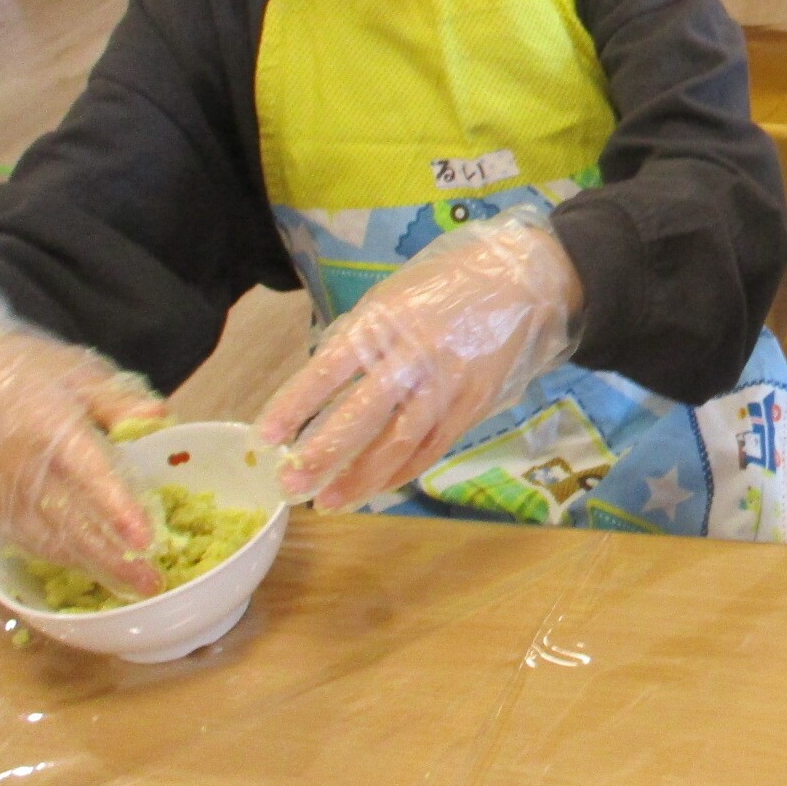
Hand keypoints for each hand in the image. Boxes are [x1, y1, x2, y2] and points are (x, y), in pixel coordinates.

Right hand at [0, 291, 168, 595]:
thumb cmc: (21, 371)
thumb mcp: (75, 371)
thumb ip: (118, 401)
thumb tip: (160, 420)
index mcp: (47, 427)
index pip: (88, 475)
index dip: (117, 510)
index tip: (144, 540)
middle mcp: (17, 467)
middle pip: (69, 521)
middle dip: (111, 557)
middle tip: (150, 583)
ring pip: (45, 539)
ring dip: (87, 564)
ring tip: (128, 583)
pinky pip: (22, 539)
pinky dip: (57, 555)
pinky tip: (86, 565)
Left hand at [256, 210, 581, 511]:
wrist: (520, 282)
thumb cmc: (444, 286)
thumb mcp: (391, 297)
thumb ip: (358, 339)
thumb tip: (318, 387)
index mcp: (385, 321)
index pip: (330, 368)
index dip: (296, 404)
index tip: (265, 436)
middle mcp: (416, 354)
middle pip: (364, 414)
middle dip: (324, 453)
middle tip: (291, 484)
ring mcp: (449, 383)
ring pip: (401, 441)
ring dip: (363, 477)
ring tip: (330, 503)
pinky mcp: (474, 403)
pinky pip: (433, 446)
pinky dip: (403, 471)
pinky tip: (376, 488)